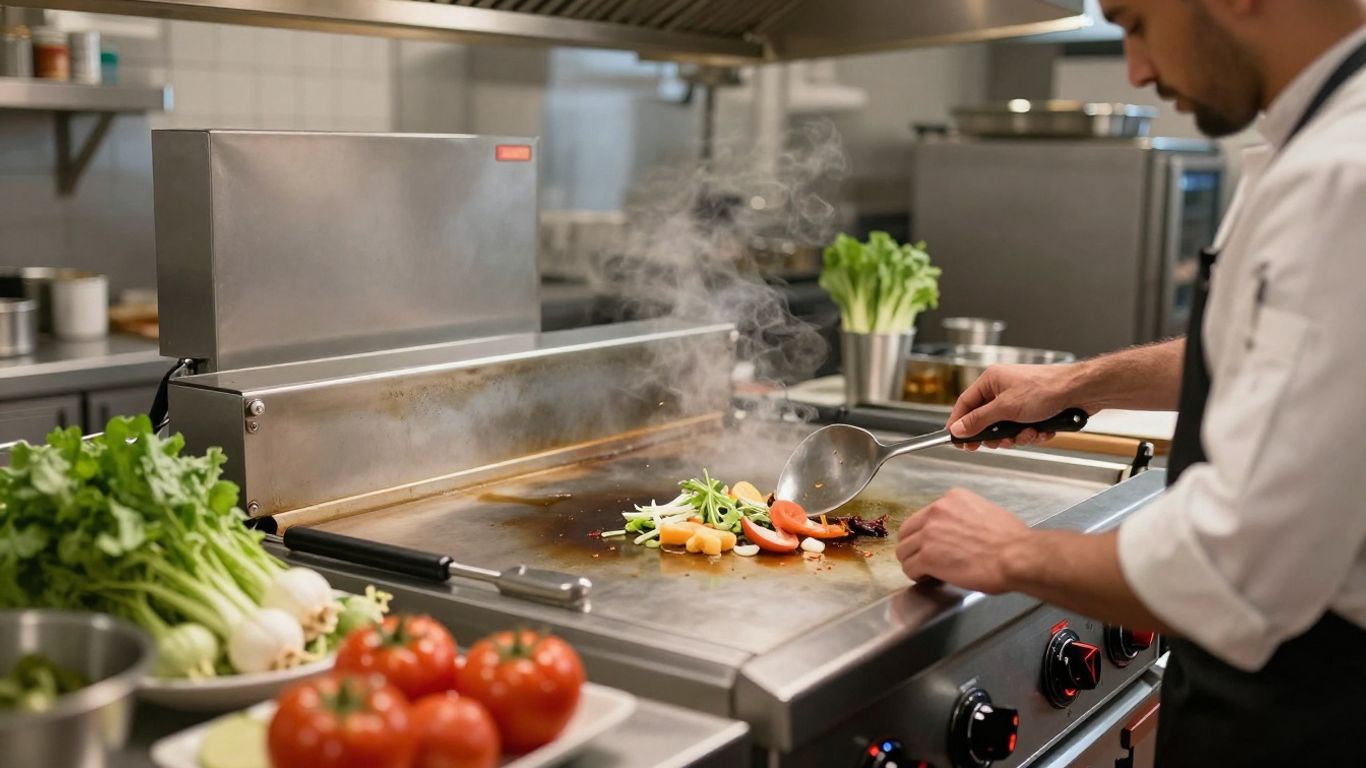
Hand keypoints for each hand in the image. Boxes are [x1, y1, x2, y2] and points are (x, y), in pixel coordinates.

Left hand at [896, 488, 1031, 592]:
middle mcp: (936, 511)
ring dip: (912, 562)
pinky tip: (926, 578)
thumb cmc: (1012, 540)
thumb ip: (966, 517)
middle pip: (907, 531)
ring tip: (925, 571)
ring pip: (904, 550)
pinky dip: (915, 575)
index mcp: (951, 499)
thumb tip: (964, 529)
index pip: (924, 515)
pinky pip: (909, 567)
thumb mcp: (987, 512)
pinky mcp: (928, 557)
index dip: (925, 533)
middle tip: (922, 559)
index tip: (932, 544)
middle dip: (912, 546)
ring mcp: (929, 534)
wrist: (1016, 557)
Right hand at [948, 363, 1086, 449]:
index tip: (957, 440)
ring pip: (1006, 428)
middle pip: (985, 419)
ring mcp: (1019, 400)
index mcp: (992, 380)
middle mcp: (1003, 388)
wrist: (1080, 392)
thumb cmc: (1046, 389)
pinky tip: (1042, 431)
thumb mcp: (1006, 408)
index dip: (959, 423)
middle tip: (999, 443)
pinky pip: (1023, 428)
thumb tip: (958, 428)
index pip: (965, 403)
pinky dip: (1031, 434)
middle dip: (995, 435)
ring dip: (1017, 436)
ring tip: (1029, 433)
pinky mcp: (1034, 410)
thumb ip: (978, 420)